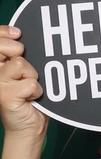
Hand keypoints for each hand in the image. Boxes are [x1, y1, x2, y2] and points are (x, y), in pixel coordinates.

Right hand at [0, 26, 46, 141]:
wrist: (30, 126)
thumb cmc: (30, 97)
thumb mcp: (26, 71)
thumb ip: (21, 55)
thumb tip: (22, 35)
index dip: (5, 33)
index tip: (18, 34)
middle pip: (7, 47)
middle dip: (21, 54)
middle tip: (26, 70)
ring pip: (21, 64)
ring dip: (33, 76)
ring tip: (29, 88)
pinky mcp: (4, 95)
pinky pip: (29, 82)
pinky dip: (36, 90)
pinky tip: (31, 98)